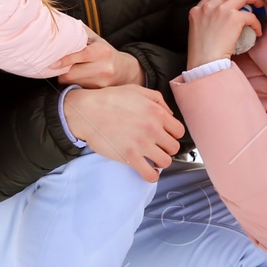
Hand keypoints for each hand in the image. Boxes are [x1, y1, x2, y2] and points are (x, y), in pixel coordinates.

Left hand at [58, 35, 142, 87]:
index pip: (80, 56)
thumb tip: (58, 29)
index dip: (64, 59)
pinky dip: (72, 83)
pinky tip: (76, 77)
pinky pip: (77, 88)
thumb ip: (79, 34)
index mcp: (102, 51)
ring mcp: (101, 82)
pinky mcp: (98, 91)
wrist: (123, 70)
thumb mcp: (95, 39)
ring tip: (69, 69)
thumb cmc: (104, 52)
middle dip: (61, 70)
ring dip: (65, 77)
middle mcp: (103, 68)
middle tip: (56, 65)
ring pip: (72, 82)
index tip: (52, 62)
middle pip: (72, 74)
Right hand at [63, 84, 186, 182]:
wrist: (87, 111)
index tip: (164, 137)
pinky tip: (148, 171)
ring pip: (166, 162)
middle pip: (174, 147)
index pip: (179, 131)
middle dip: (167, 148)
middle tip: (157, 147)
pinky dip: (152, 176)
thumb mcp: (137, 90)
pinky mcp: (129, 157)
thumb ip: (158, 100)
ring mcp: (141, 144)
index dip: (172, 135)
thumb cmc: (111, 99)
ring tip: (153, 159)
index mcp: (157, 112)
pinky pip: (150, 174)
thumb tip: (170, 115)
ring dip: (161, 162)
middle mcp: (153, 128)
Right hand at [187, 0, 265, 68]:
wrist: (204, 61)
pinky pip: (251, 17)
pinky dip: (257, 23)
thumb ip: (205, 19)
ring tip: (259, 3)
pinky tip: (258, 30)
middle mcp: (209, 6)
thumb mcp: (196, 29)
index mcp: (198, 9)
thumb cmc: (200, 52)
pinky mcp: (235, 18)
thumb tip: (217, 19)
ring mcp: (222, 10)